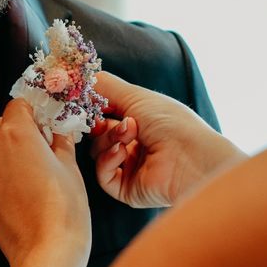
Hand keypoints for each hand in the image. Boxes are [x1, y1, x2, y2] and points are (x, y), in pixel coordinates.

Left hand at [0, 99, 90, 266]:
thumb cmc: (63, 208)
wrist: (46, 251)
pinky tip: (22, 194)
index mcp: (16, 133)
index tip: (44, 124)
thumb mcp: (70, 166)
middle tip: (41, 149)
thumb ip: (60, 140)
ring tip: (33, 175)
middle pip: (0, 126)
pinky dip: (1, 178)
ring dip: (8, 155)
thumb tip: (58, 131)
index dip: (33, 113)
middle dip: (18, 132)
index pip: (17, 105)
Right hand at [91, 72, 246, 206]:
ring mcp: (131, 167)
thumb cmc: (170, 122)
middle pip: (98, 134)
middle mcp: (135, 144)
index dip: (93, 108)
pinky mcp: (126, 189)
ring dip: (109, 139)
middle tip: (102, 119)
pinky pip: (103, 175)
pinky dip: (108, 160)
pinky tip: (123, 152)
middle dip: (99, 124)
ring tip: (128, 134)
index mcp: (141, 121)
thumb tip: (77, 77)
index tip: (84, 101)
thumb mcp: (135, 95)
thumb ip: (104, 85)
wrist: (190, 157)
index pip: (106, 114)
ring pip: (98, 152)